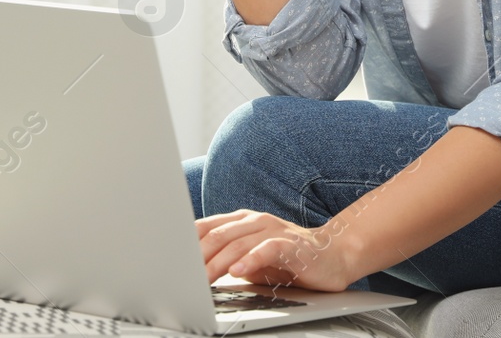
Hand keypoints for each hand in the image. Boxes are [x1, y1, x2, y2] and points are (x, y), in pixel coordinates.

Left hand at [196, 208, 360, 291]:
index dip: (185, 244)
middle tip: (182, 276)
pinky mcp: (291, 245)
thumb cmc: (288, 259)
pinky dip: (251, 260)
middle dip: (197, 256)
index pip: (206, 228)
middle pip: (218, 235)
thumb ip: (226, 260)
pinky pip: (268, 249)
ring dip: (218, 262)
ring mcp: (274, 230)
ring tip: (203, 279)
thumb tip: (192, 274)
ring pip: (239, 243)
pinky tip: (239, 271)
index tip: (168, 261)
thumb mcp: (251, 259)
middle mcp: (255, 221)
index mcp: (241, 221)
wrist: (332, 256)